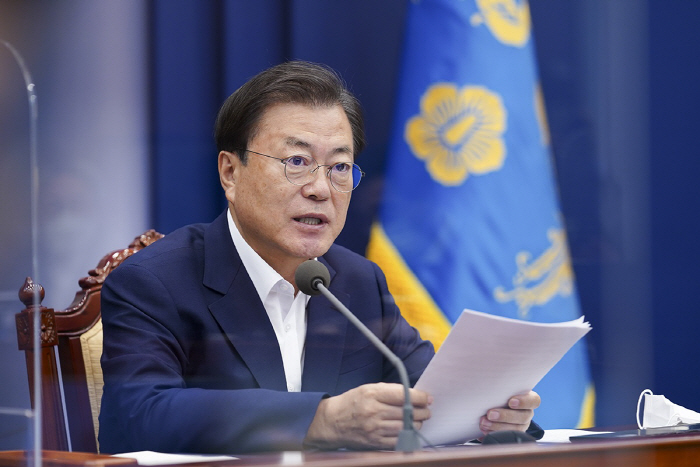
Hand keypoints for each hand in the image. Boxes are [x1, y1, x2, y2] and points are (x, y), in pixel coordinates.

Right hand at [304, 382, 431, 449]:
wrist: (332, 422)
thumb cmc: (352, 402)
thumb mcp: (368, 389)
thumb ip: (390, 391)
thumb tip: (414, 396)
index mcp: (372, 394)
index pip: (404, 395)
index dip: (420, 397)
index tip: (427, 398)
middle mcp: (374, 411)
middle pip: (408, 412)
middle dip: (422, 411)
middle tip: (426, 410)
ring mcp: (375, 429)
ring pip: (406, 427)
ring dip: (417, 424)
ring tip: (418, 420)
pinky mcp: (375, 442)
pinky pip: (398, 441)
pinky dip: (407, 436)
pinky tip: (409, 431)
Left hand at [479, 391, 540, 434]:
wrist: (497, 405)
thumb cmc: (501, 393)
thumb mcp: (503, 388)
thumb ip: (500, 386)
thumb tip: (486, 382)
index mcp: (529, 399)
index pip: (534, 401)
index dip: (524, 402)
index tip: (511, 402)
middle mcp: (527, 413)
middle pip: (522, 417)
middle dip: (505, 416)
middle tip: (490, 414)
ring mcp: (522, 425)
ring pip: (515, 429)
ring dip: (497, 427)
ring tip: (484, 423)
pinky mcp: (513, 434)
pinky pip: (507, 437)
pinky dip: (494, 434)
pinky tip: (485, 431)